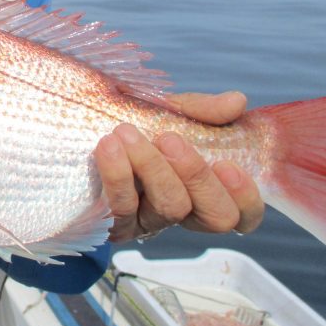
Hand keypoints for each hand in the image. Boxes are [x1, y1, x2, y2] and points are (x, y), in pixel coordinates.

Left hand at [93, 91, 264, 242]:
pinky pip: (121, 208)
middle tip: (169, 138)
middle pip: (215, 217)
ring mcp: (150, 222)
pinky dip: (117, 174)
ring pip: (170, 208)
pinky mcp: (115, 224)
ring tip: (127, 133)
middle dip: (197, 175)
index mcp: (206, 190)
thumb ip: (202, 110)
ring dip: (153, 167)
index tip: (227, 163)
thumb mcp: (170, 112)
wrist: (79, 131)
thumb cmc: (137, 124)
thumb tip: (238, 101)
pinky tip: (108, 146)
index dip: (245, 197)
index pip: (244, 214)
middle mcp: (184, 213)